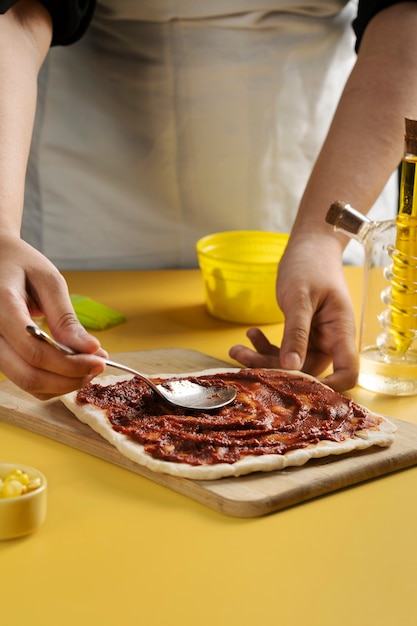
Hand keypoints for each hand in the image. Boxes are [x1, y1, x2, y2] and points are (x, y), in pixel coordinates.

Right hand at [0, 233, 106, 398]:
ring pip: (26, 384)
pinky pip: (23, 380)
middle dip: (69, 379)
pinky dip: (51, 382)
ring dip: (63, 384)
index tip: (100, 360)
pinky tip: (71, 367)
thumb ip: (65, 317)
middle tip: (98, 367)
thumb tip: (91, 349)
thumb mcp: (47, 281)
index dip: (70, 364)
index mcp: (0, 306)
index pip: (34, 350)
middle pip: (29, 375)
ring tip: (88, 366)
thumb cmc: (20, 265)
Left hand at [230, 233, 358, 391]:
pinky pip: (284, 351)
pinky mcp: (301, 334)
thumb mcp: (300, 297)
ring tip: (236, 348)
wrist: (309, 246)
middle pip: (307, 372)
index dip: (328, 388)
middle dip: (274, 369)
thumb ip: (296, 332)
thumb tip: (290, 366)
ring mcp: (315, 339)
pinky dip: (265, 346)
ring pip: (290, 364)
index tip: (295, 389)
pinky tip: (251, 334)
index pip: (346, 372)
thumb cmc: (310, 265)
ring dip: (262, 359)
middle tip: (241, 357)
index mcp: (340, 332)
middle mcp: (330, 341)